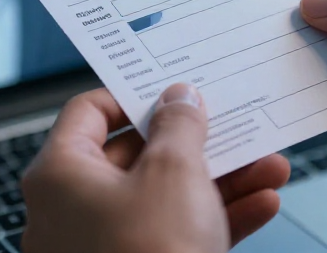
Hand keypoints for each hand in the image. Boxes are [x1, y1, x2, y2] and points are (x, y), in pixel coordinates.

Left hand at [21, 84, 289, 252]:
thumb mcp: (175, 171)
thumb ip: (180, 125)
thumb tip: (179, 99)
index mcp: (59, 174)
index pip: (90, 112)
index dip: (135, 95)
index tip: (173, 89)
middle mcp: (68, 211)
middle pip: (135, 157)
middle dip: (195, 142)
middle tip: (231, 126)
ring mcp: (98, 248)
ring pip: (162, 199)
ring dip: (219, 180)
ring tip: (267, 166)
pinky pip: (171, 236)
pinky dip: (213, 219)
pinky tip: (261, 205)